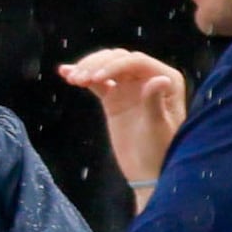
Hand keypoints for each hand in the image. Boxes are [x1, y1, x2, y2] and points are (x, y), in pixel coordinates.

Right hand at [59, 47, 189, 187]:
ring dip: (87, 68)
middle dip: (97, 65)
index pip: (136, 62)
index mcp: (166, 79)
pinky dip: (82, 76)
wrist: (148, 172)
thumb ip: (154, 102)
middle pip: (118, 59)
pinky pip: (97, 82)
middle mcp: (149, 77)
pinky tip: (66, 73)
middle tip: (79, 79)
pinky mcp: (115, 98)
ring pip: (106, 66)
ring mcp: (130, 87)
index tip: (96, 78)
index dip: (114, 66)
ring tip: (71, 78)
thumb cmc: (160, 152)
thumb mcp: (158, 128)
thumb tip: (160, 78)